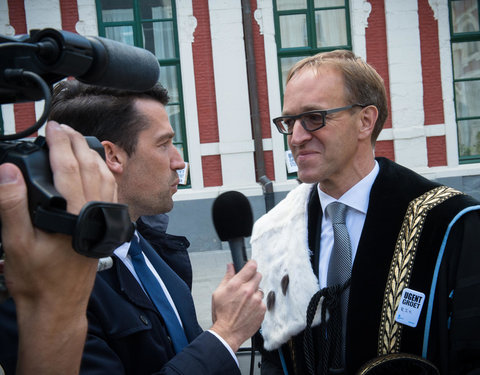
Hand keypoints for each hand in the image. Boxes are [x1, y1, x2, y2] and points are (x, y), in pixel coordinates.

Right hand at [0, 121, 116, 373]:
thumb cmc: (38, 279)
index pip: (68, 167)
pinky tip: (97, 169)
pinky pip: (110, 192)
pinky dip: (104, 174)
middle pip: (89, 167)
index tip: (52, 128)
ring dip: (92, 155)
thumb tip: (8, 171)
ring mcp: (103, 219)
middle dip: (76, 143)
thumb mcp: (16, 243)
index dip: (60, 143)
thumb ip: (12, 205)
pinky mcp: (105, 226)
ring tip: (78, 141)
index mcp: (74, 213)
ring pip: (104, 177)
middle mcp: (94, 212)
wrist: (59, 305)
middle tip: (62, 128)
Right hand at [210, 260, 265, 351]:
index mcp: (236, 284)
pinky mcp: (262, 309)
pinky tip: (249, 310)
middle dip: (253, 278)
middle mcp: (248, 291)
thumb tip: (230, 266)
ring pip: (260, 290)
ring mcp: (257, 300)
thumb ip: (227, 277)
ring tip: (245, 302)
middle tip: (247, 286)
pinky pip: (262, 302)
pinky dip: (257, 304)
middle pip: (258, 276)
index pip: (251, 266)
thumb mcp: (218, 293)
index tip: (251, 265)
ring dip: (255, 293)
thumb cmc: (221, 314)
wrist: (228, 333)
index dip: (252, 264)